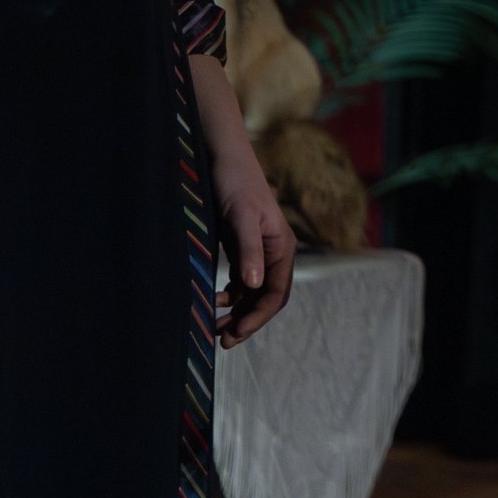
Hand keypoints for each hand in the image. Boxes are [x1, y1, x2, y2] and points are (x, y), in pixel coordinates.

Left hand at [210, 143, 295, 347]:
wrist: (224, 158)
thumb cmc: (235, 184)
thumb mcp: (241, 217)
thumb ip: (249, 251)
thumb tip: (254, 285)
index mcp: (282, 249)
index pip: (275, 294)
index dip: (256, 317)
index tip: (235, 334)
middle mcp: (274, 254)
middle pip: (266, 298)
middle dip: (246, 321)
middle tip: (221, 340)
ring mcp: (259, 252)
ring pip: (253, 293)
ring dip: (237, 312)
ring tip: (215, 327)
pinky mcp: (243, 248)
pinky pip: (242, 282)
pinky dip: (231, 296)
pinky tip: (216, 301)